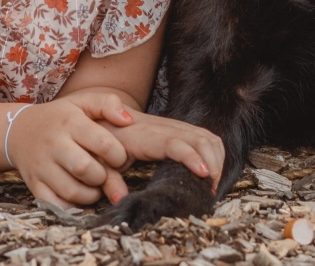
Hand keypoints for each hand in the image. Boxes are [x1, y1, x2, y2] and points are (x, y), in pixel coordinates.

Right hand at [6, 94, 129, 208]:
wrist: (19, 130)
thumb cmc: (61, 117)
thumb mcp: (83, 101)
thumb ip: (108, 104)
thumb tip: (128, 121)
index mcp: (70, 122)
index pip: (102, 143)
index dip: (118, 155)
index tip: (118, 158)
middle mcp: (54, 144)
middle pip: (85, 169)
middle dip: (103, 176)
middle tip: (104, 173)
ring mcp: (41, 166)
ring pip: (71, 191)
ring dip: (90, 194)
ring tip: (94, 185)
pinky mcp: (33, 184)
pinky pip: (54, 204)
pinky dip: (71, 206)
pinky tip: (78, 195)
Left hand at [106, 110, 224, 192]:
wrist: (99, 116)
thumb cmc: (99, 141)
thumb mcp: (98, 160)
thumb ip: (108, 178)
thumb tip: (120, 199)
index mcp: (144, 136)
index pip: (176, 143)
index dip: (192, 157)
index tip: (204, 176)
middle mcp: (162, 128)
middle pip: (198, 137)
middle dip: (213, 162)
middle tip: (212, 189)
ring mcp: (172, 126)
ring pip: (205, 135)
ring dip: (216, 158)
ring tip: (214, 184)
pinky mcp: (177, 129)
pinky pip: (203, 136)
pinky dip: (214, 152)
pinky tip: (211, 171)